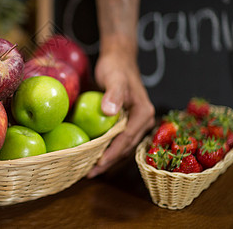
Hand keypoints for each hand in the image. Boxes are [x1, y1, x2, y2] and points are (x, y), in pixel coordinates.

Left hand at [86, 50, 154, 177]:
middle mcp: (143, 121)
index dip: (112, 154)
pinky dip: (106, 148)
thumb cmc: (115, 67)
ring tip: (89, 169)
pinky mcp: (127, 122)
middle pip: (125, 147)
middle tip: (89, 173)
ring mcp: (135, 123)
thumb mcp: (114, 78)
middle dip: (108, 161)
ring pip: (122, 146)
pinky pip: (117, 139)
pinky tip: (93, 154)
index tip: (97, 165)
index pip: (126, 139)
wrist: (118, 59)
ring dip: (107, 158)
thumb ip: (113, 94)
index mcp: (144, 114)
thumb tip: (110, 112)